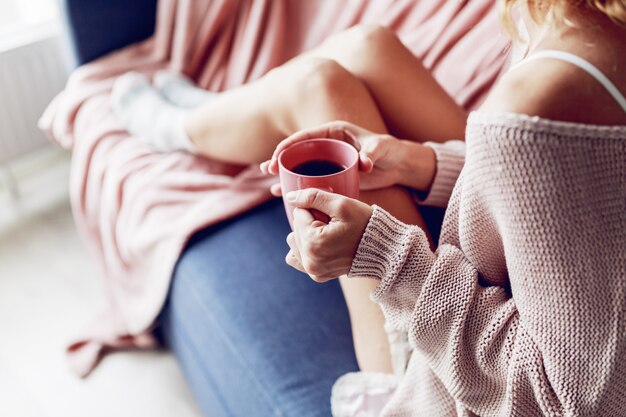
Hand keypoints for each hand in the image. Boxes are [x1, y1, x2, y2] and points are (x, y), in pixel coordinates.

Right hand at [260, 121, 405, 190]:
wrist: (398, 164)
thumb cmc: (390, 150)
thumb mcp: (381, 148)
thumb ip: (371, 153)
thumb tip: (364, 163)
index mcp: (333, 132)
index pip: (305, 137)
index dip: (288, 145)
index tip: (277, 156)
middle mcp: (327, 145)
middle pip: (298, 151)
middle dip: (280, 159)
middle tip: (267, 170)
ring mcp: (328, 161)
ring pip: (301, 167)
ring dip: (285, 174)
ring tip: (271, 185)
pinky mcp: (332, 175)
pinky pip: (311, 180)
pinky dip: (299, 186)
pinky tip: (286, 195)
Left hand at [285, 188, 372, 281]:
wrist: (382, 249)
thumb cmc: (364, 224)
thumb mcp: (341, 204)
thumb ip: (312, 196)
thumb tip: (289, 197)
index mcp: (313, 243)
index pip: (298, 213)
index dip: (316, 209)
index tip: (332, 216)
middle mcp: (310, 261)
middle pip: (295, 228)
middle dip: (312, 222)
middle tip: (334, 226)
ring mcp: (313, 270)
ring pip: (294, 240)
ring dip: (308, 234)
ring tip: (330, 235)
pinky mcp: (317, 275)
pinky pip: (297, 257)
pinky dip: (306, 248)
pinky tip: (320, 244)